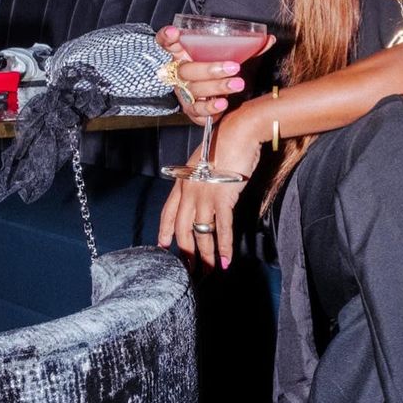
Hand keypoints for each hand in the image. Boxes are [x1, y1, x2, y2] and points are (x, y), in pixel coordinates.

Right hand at [156, 25, 275, 124]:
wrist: (223, 101)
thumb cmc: (224, 73)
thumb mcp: (234, 58)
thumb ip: (249, 49)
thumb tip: (269, 39)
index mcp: (185, 55)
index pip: (167, 44)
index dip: (167, 38)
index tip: (176, 32)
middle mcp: (181, 74)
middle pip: (186, 70)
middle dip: (210, 68)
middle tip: (234, 67)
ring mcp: (184, 94)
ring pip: (194, 90)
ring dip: (217, 87)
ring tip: (238, 84)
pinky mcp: (192, 111)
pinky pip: (198, 111)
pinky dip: (211, 108)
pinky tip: (223, 104)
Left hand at [157, 109, 261, 266]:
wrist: (238, 131)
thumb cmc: (224, 141)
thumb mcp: (204, 160)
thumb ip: (199, 176)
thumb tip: (204, 188)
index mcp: (182, 181)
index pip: (167, 212)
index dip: (165, 232)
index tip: (163, 247)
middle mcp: (189, 191)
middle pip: (181, 229)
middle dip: (185, 252)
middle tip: (189, 269)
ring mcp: (204, 196)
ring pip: (200, 233)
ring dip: (204, 255)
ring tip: (207, 271)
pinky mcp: (222, 198)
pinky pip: (221, 228)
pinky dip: (223, 247)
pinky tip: (224, 261)